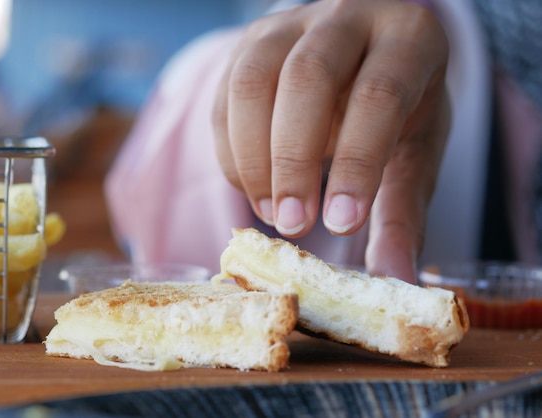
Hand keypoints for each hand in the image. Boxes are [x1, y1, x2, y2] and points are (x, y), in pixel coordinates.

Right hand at [212, 0, 450, 282]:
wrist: (362, 54)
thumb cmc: (398, 108)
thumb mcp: (414, 152)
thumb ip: (403, 213)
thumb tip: (399, 281)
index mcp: (407, 38)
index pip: (379, 95)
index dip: (356, 164)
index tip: (340, 226)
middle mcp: (346, 17)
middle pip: (307, 79)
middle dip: (292, 161)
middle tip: (292, 226)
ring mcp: (289, 26)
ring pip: (252, 82)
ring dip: (253, 159)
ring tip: (271, 213)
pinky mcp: (248, 45)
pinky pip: (223, 97)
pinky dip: (231, 152)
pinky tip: (254, 188)